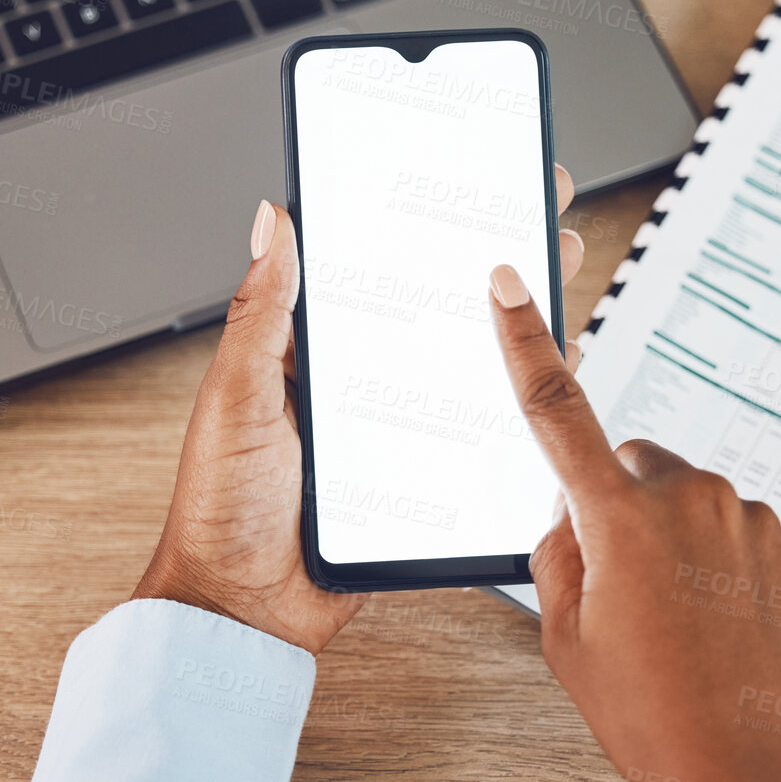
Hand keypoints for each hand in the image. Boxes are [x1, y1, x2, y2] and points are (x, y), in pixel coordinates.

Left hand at [134, 169, 587, 654]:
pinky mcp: (420, 474)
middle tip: (534, 202)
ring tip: (558, 270)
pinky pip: (476, 430)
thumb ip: (261, 314)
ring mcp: (393, 426)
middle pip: (433, 304)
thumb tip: (270, 221)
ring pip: (466, 361)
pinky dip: (515, 403)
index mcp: (310, 350)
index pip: (371, 266)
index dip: (415, 219)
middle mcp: (358, 380)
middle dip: (485, 254)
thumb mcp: (236, 397)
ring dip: (512, 320)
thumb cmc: (222, 507)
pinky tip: (549, 375)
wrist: (245, 610)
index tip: (455, 171)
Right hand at [488, 266, 780, 781]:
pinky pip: (747, 532)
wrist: (743, 775)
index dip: (524, 340)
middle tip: (628, 589)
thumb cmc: (644, 713)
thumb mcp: (563, 633)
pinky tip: (727, 623)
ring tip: (683, 620)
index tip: (509, 280)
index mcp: (619, 519)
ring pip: (695, 501)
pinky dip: (732, 565)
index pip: (556, 411)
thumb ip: (558, 547)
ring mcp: (754, 521)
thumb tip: (577, 506)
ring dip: (682, 539)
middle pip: (637, 466)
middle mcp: (692, 501)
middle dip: (624, 505)